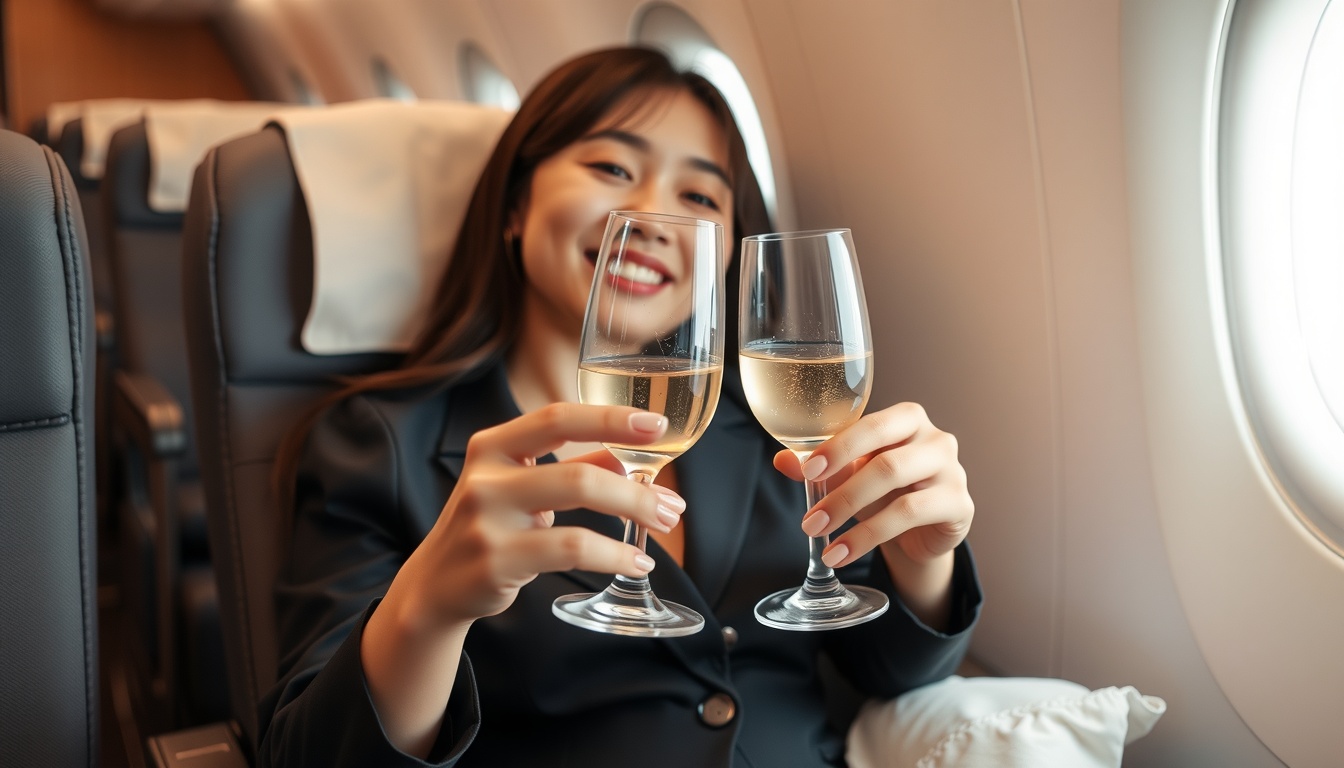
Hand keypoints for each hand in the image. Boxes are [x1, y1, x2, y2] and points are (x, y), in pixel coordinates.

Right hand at [395, 403, 685, 628]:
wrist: (434, 586)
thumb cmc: (489, 528)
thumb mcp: (522, 488)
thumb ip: (573, 467)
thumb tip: (633, 456)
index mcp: (492, 446)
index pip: (557, 418)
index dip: (610, 418)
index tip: (657, 425)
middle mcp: (485, 477)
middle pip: (577, 472)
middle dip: (636, 490)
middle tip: (672, 506)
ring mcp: (486, 520)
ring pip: (575, 508)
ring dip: (631, 515)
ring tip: (662, 527)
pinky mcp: (495, 562)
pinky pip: (569, 551)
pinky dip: (613, 556)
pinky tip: (636, 562)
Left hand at [774, 402, 972, 569]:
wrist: (922, 529)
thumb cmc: (884, 490)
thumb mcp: (850, 476)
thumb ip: (820, 467)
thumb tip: (782, 460)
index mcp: (906, 419)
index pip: (871, 426)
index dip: (838, 447)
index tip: (808, 471)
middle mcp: (935, 439)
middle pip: (886, 461)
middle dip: (842, 492)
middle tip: (810, 520)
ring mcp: (952, 471)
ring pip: (899, 490)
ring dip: (853, 516)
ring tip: (820, 538)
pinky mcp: (960, 505)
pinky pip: (911, 516)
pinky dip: (870, 536)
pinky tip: (844, 552)